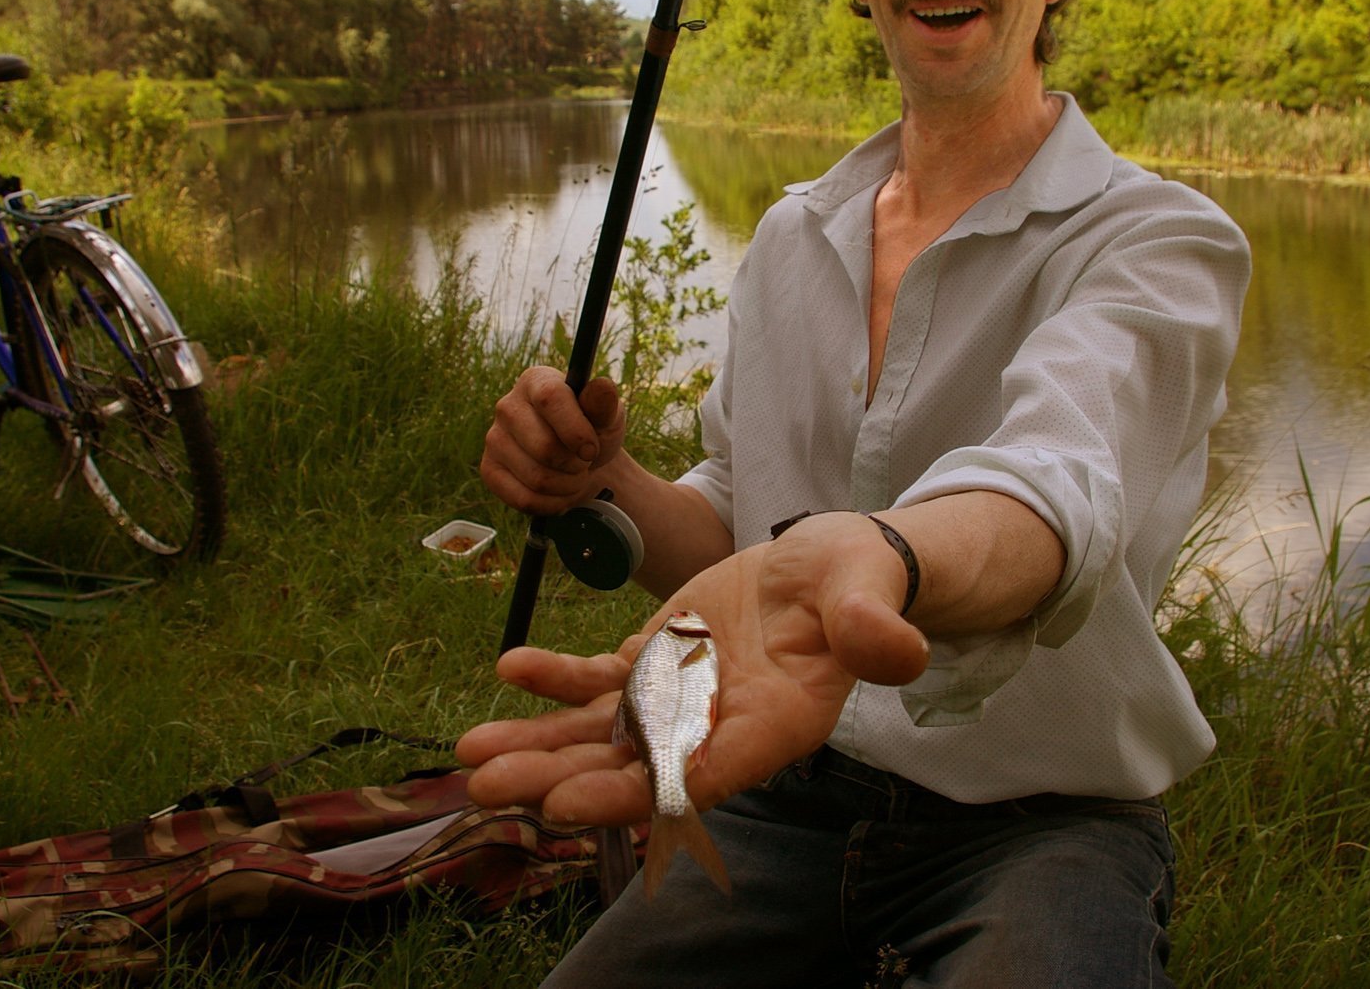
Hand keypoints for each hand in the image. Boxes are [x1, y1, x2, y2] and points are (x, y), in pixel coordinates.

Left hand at [457, 522, 930, 824]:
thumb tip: (898, 650)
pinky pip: (601, 680)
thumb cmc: (858, 579)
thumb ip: (871, 626)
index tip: (565, 804)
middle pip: (629, 766)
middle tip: (485, 786)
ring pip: (603, 732)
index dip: (631, 793)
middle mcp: (718, 726)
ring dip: (538, 744)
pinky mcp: (660, 659)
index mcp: (772, 725)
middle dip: (556, 778)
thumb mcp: (868, 592)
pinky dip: (556, 678)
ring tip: (471, 754)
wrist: (833, 564)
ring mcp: (682, 696)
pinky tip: (510, 668)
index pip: (696, 774)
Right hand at [479, 366, 624, 515]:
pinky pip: (523, 499)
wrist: (578, 457)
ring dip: (567, 486)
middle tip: (584, 462)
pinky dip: (551, 504)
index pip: (549, 399)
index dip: (575, 430)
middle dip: (575, 464)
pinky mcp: (489, 470)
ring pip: (536, 478)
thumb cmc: (592, 429)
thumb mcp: (607, 414)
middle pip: (544, 447)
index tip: (592, 449)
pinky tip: (559, 492)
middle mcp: (507, 406)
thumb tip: (602, 387)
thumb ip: (604, 404)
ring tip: (575, 476)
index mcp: (536, 381)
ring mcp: (494, 439)